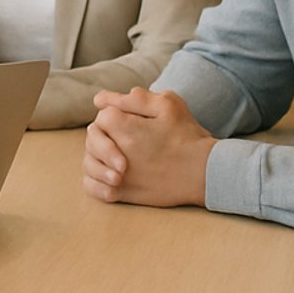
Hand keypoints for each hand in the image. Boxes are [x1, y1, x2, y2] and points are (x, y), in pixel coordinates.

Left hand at [81, 88, 215, 208]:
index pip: (103, 115)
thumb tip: (100, 100)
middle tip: (130, 140)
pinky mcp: (123, 194)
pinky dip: (95, 181)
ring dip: (98, 158)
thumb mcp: (167, 105)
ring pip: (89, 163)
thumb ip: (133, 98)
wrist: (205, 173)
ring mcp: (117, 175)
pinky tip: (111, 177)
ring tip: (118, 159)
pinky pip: (93, 188)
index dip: (116, 115)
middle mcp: (115, 150)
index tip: (134, 121)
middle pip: (92, 138)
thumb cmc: (187, 136)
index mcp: (123, 125)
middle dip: (106, 136)